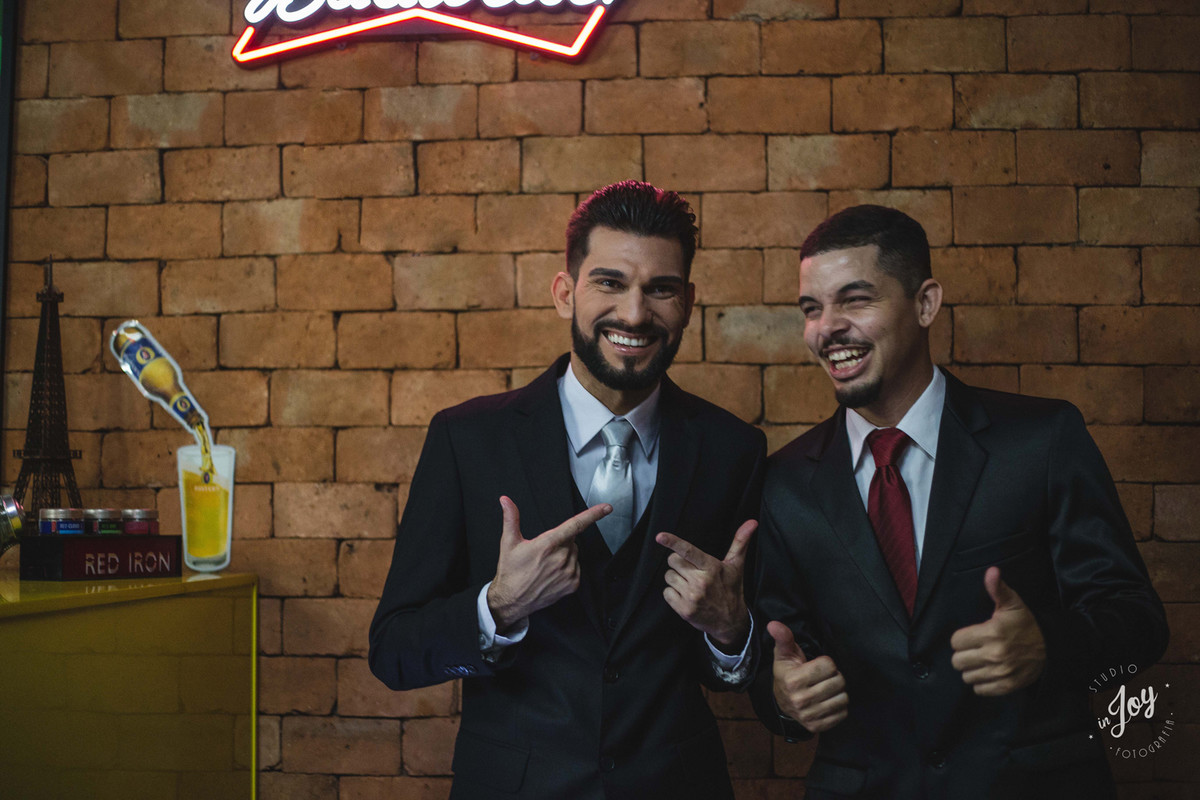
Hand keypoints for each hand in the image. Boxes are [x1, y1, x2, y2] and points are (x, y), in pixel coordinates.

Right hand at [487, 496, 610, 629]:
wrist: (512, 600)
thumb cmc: (510, 572)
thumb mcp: (509, 543)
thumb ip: (511, 518)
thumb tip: (506, 501)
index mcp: (548, 544)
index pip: (575, 525)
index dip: (593, 514)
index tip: (606, 508)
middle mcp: (560, 558)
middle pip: (571, 540)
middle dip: (561, 541)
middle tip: (543, 551)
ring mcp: (568, 573)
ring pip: (575, 553)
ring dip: (565, 554)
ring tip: (546, 564)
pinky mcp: (572, 584)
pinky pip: (576, 568)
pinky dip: (568, 567)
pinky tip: (553, 573)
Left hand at [656, 520, 756, 650]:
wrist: (731, 622)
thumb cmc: (731, 589)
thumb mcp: (736, 565)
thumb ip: (740, 542)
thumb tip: (752, 522)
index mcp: (712, 567)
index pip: (689, 551)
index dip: (673, 542)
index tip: (660, 536)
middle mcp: (701, 582)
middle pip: (673, 561)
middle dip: (679, 564)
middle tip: (691, 571)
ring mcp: (692, 597)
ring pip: (668, 576)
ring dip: (676, 579)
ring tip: (690, 585)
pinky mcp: (684, 610)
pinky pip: (666, 593)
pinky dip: (673, 594)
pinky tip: (686, 596)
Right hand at [768, 621, 847, 733]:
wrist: (782, 702)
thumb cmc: (787, 673)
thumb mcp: (784, 654)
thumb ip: (784, 638)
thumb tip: (773, 624)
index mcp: (793, 681)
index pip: (829, 665)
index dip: (825, 663)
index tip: (815, 666)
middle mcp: (800, 700)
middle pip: (839, 681)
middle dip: (833, 677)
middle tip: (822, 679)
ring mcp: (809, 716)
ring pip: (843, 698)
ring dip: (837, 692)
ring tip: (825, 690)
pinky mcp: (817, 726)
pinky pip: (843, 713)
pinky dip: (838, 707)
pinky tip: (826, 702)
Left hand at [950, 566, 1045, 695]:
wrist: (1051, 647)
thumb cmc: (1026, 623)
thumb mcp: (1012, 604)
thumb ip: (997, 589)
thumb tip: (992, 571)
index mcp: (991, 633)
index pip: (955, 642)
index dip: (961, 638)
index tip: (971, 636)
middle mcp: (994, 654)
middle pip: (957, 661)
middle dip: (963, 654)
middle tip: (975, 649)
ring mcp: (1000, 672)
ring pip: (966, 676)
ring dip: (972, 669)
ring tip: (982, 660)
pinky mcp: (1007, 686)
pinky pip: (980, 689)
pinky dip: (981, 683)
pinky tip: (989, 672)